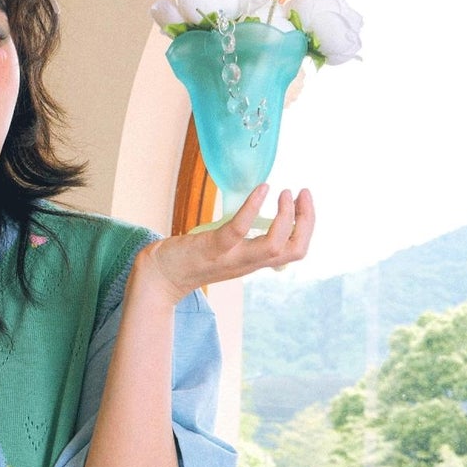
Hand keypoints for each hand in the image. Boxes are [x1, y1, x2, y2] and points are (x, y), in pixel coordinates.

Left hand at [140, 186, 315, 299]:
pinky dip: (254, 208)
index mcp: (254, 261)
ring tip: (284, 191)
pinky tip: (263, 188)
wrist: (159, 277)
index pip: (295, 251)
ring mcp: (231, 257)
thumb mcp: (227, 250)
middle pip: (293, 250)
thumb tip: (258, 215)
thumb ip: (245, 239)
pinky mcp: (212, 248)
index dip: (308, 226)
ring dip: (287, 216)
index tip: (304, 201)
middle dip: (306, 220)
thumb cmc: (191, 258)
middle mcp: (248, 263)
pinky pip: (239, 230)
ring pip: (273, 246)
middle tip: (303, 192)